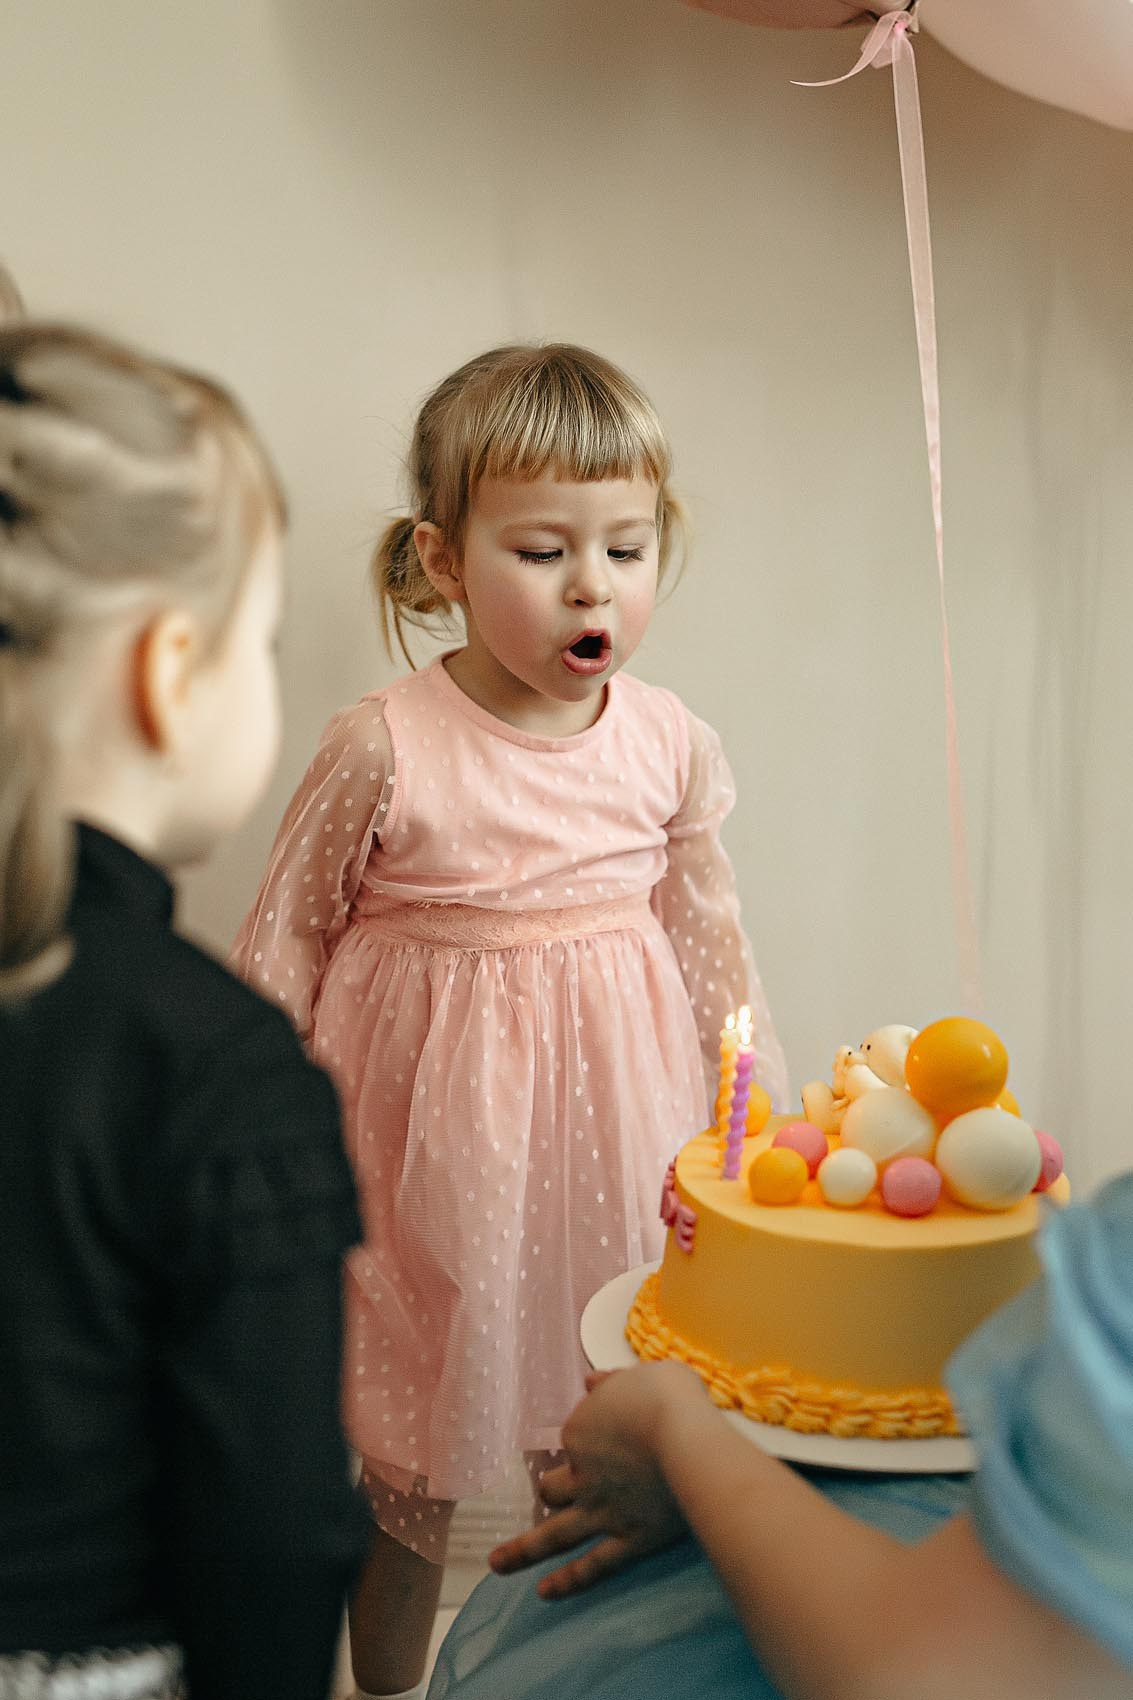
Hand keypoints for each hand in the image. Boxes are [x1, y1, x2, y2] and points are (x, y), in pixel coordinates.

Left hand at [490, 1361, 711, 1598]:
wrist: (686, 1439)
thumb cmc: (668, 1398)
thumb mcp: (639, 1376)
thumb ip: (613, 1383)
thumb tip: (592, 1380)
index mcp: (581, 1431)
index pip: (573, 1438)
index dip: (588, 1438)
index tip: (610, 1433)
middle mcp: (582, 1474)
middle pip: (551, 1489)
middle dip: (548, 1493)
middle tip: (547, 1498)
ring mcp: (601, 1511)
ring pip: (553, 1534)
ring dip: (522, 1550)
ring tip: (498, 1564)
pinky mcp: (627, 1539)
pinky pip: (591, 1566)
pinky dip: (568, 1581)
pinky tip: (545, 1593)